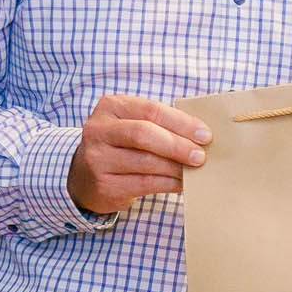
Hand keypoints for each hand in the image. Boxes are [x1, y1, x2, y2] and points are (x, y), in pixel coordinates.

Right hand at [66, 94, 211, 215]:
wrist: (85, 175)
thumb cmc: (121, 144)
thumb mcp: (132, 123)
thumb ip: (160, 124)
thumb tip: (201, 135)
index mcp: (111, 107)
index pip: (151, 110)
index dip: (181, 123)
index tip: (205, 135)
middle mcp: (98, 130)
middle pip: (144, 134)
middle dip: (178, 146)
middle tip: (201, 156)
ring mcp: (98, 159)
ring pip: (145, 162)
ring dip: (176, 168)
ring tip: (194, 171)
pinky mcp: (104, 185)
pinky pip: (144, 184)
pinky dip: (168, 184)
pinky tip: (180, 183)